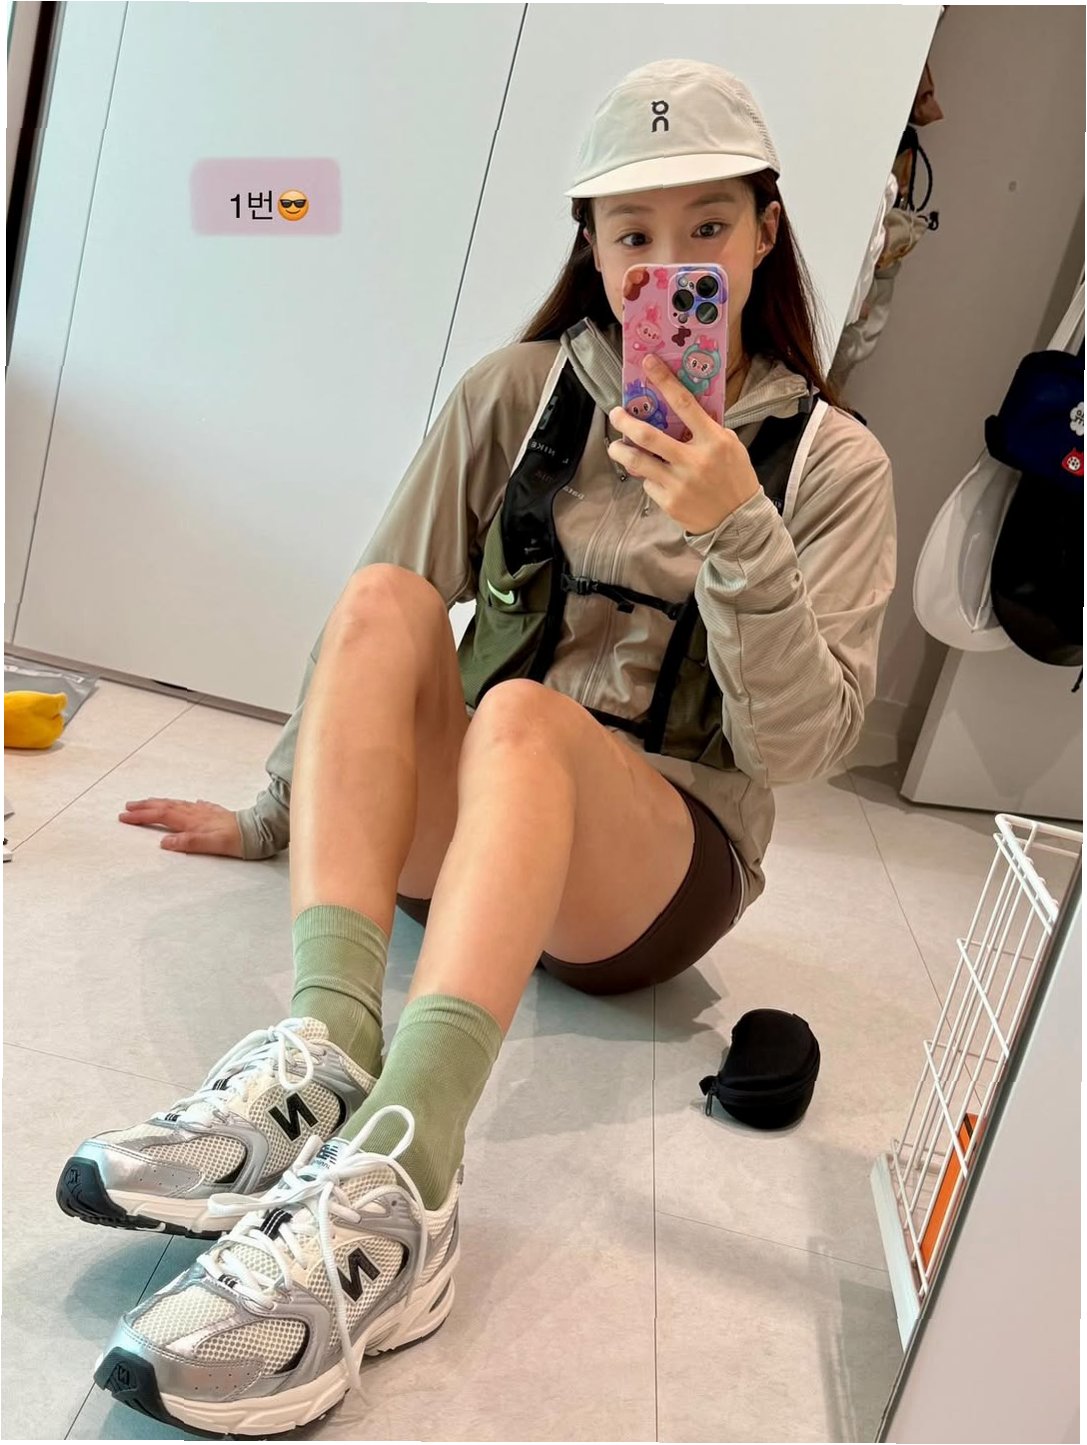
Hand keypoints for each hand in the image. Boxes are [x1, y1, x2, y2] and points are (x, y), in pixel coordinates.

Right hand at [119, 797, 244, 857]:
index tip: (124, 816)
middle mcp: (195, 813)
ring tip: (148, 803)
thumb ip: (188, 842)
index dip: (141, 816)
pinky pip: (193, 806)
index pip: (161, 816)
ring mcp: (205, 811)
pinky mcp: (214, 813)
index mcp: (191, 821)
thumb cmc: (236, 840)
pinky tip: (188, 804)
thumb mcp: (212, 845)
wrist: (258, 831)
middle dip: (144, 806)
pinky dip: (185, 805)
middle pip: (165, 807)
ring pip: (177, 804)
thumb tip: (165, 842)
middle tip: (127, 807)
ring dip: (159, 803)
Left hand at [608, 353, 759, 534]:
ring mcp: (679, 483)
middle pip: (648, 435)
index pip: (685, 403)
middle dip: (625, 421)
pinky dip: (648, 478)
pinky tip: (654, 477)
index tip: (647, 363)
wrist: (738, 521)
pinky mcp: (669, 502)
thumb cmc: (734, 477)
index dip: (664, 380)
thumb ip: (706, 430)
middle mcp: (694, 461)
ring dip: (620, 450)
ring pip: (637, 462)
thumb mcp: (730, 446)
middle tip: (616, 414)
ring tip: (616, 445)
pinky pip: (648, 484)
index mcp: (713, 441)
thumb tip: (678, 411)